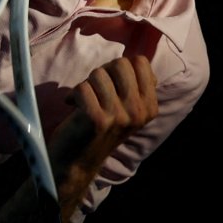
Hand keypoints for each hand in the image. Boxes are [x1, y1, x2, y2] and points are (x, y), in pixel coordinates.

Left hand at [47, 55, 157, 204]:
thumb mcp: (128, 110)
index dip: (120, 66)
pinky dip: (73, 95)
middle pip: (121, 63)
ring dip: (86, 84)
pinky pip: (82, 87)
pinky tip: (73, 108)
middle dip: (103, 72)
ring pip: (98, 74)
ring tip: (85, 101)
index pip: (141, 62)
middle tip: (95, 90)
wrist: (77, 162)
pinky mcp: (97, 119)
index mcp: (150, 107)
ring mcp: (119, 116)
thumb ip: (135, 87)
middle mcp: (138, 112)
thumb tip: (139, 61)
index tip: (111, 83)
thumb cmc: (100, 129)